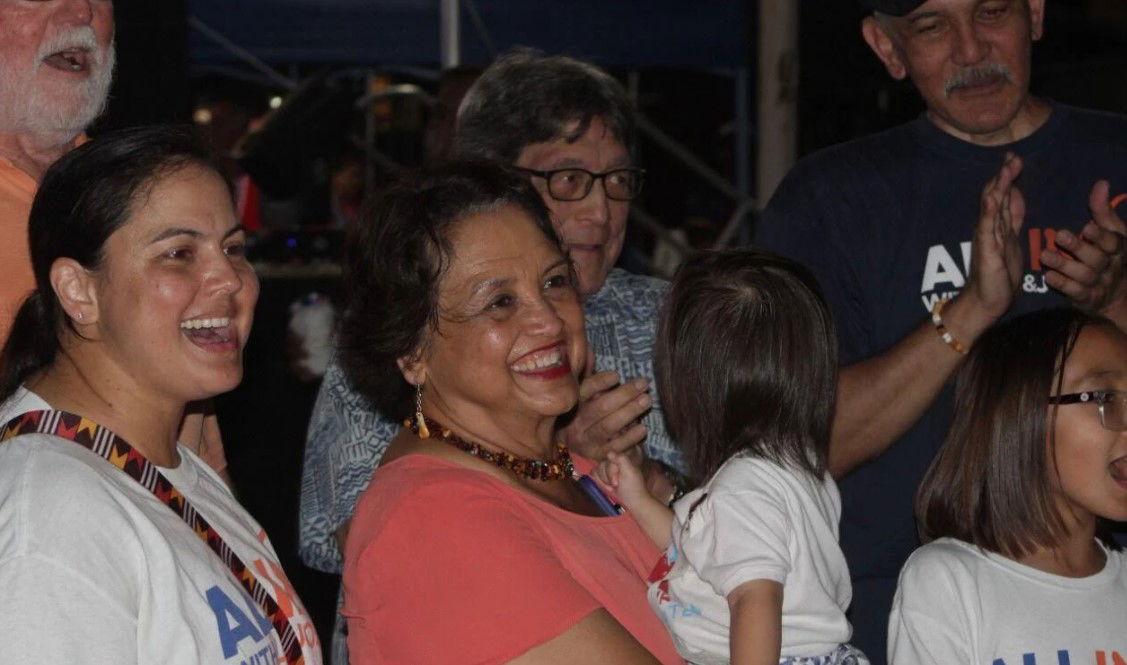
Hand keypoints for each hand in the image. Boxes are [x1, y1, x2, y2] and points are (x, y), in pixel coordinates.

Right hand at [559, 371, 650, 459]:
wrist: (579, 446)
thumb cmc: (587, 413)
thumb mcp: (586, 395)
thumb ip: (591, 375)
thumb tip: (589, 350)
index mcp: (574, 404)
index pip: (585, 391)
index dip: (600, 382)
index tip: (616, 375)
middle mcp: (577, 423)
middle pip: (600, 408)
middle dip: (624, 394)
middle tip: (643, 383)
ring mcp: (587, 441)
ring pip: (608, 426)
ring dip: (629, 412)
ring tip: (647, 400)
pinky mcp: (599, 455)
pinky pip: (616, 446)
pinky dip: (630, 437)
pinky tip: (643, 428)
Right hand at [594, 450, 649, 507]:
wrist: (632, 501)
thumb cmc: (632, 487)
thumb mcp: (629, 472)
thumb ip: (621, 459)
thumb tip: (609, 452)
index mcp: (622, 458)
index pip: (609, 457)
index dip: (611, 470)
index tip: (617, 481)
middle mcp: (614, 461)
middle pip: (602, 464)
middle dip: (608, 477)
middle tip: (616, 485)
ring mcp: (608, 468)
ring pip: (596, 469)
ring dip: (604, 481)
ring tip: (613, 487)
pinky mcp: (603, 475)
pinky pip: (594, 474)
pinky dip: (599, 482)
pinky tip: (607, 487)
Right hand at [963, 153, 1025, 319]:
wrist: (985, 301)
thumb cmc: (998, 274)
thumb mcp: (1011, 239)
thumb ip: (1012, 216)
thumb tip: (1016, 193)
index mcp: (998, 224)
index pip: (1003, 194)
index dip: (1008, 176)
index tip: (1013, 158)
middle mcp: (989, 227)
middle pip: (996, 194)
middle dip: (1004, 175)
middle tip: (1011, 156)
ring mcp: (986, 236)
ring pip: (992, 206)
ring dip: (999, 186)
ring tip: (1005, 169)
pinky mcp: (986, 249)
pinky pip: (987, 226)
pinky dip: (989, 210)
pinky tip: (992, 197)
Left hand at [1041, 180, 1126, 320]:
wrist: (1115, 295)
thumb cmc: (1108, 255)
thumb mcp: (1111, 232)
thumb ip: (1103, 210)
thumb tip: (1101, 183)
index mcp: (1117, 248)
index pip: (1112, 241)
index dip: (1100, 235)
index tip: (1086, 226)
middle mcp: (1110, 266)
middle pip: (1096, 258)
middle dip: (1078, 247)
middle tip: (1059, 235)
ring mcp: (1099, 284)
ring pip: (1083, 275)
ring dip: (1064, 265)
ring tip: (1044, 255)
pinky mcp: (1087, 298)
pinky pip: (1076, 292)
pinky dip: (1063, 284)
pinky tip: (1048, 276)